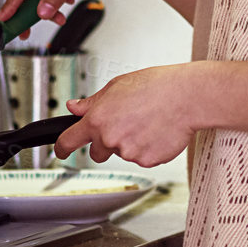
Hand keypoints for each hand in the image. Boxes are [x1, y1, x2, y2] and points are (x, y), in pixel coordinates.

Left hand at [53, 64, 197, 165]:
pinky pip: (142, 158)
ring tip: (148, 121)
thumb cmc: (156, 86)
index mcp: (98, 118)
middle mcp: (110, 138)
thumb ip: (93, 101)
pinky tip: (157, 131)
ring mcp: (128, 152)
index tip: (61, 151)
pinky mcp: (147, 161)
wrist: (186, 97)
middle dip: (105, 143)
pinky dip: (147, 148)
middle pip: (97, 153)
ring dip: (130, 142)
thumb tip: (74, 107)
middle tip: (124, 126)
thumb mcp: (117, 85)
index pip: (69, 140)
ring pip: (122, 153)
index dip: (62, 148)